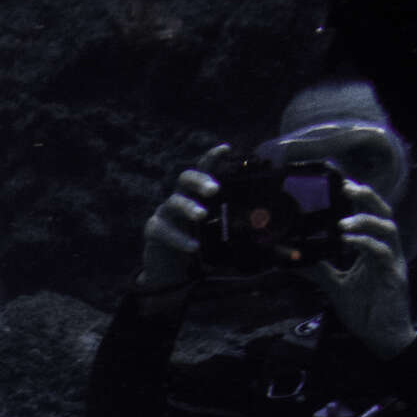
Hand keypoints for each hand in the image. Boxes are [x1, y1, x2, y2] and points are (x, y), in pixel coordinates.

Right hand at [138, 143, 233, 291]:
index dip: (212, 158)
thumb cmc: (198, 244)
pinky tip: (194, 247)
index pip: (203, 171)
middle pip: (185, 179)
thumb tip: (263, 223)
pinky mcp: (154, 230)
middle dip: (200, 181)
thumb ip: (234, 225)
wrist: (170, 268)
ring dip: (189, 208)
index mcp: (195, 194)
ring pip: (175, 203)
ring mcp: (164, 213)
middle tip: (215, 190)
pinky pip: (165, 231)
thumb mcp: (217, 232)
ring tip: (202, 215)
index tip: (226, 149)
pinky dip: (180, 238)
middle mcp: (178, 198)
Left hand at [305, 180, 416, 358]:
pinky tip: (349, 242)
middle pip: (384, 213)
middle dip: (367, 197)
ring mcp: (392, 262)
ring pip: (388, 229)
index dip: (360, 198)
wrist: (382, 339)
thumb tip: (294, 258)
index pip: (370, 215)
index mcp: (374, 250)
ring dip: (365, 221)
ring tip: (343, 223)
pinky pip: (382, 254)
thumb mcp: (336, 287)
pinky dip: (365, 244)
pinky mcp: (394, 277)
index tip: (341, 184)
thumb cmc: (365, 312)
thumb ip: (319, 270)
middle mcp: (386, 251)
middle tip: (346, 188)